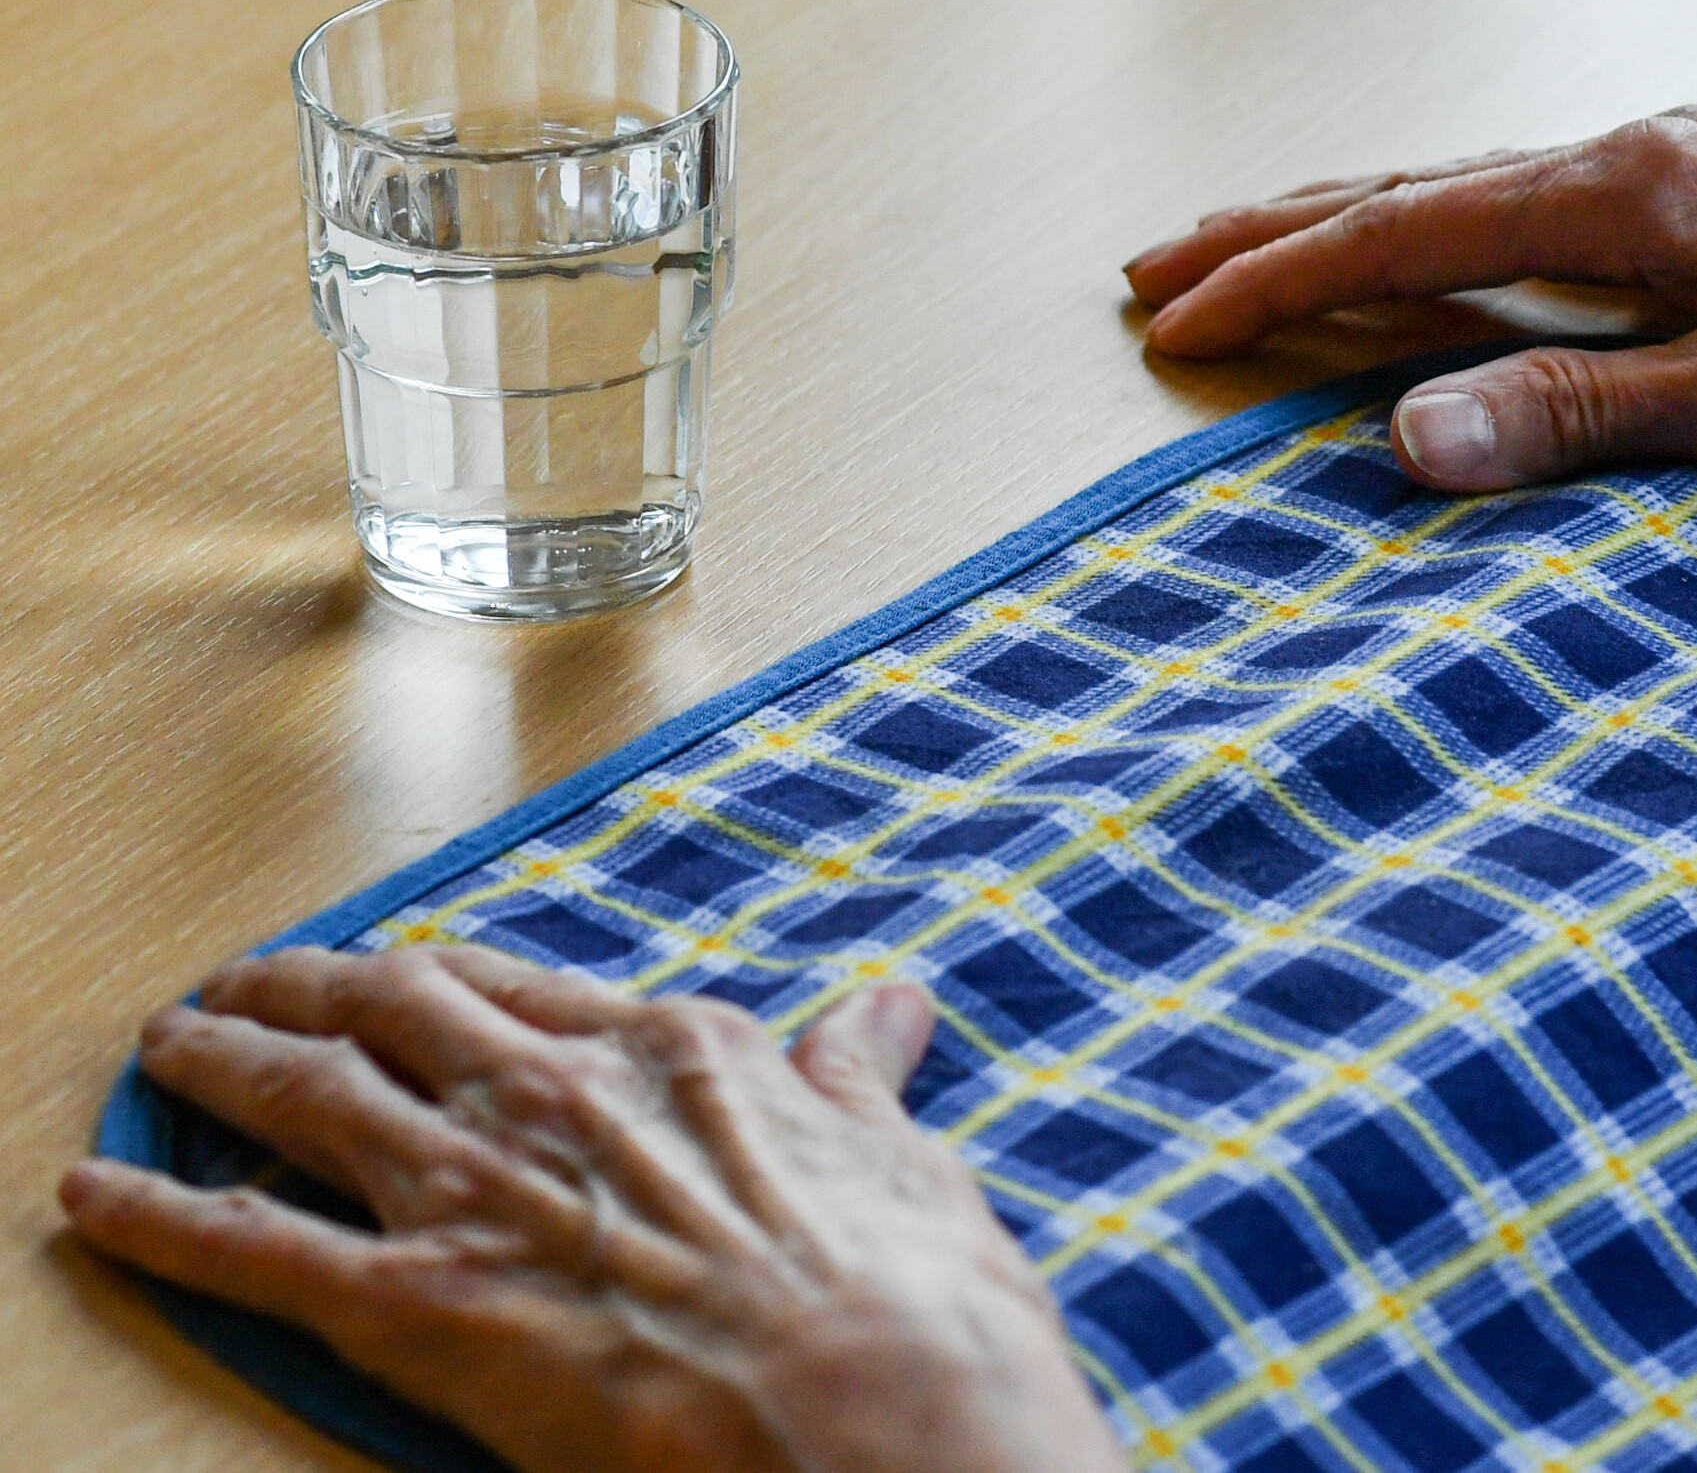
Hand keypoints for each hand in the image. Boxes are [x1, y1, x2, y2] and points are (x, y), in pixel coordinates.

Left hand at [60, 947, 1126, 1472]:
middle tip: (249, 984)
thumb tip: (889, 1004)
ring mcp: (477, 1192)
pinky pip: (252, 1249)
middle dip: (307, 987)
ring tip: (168, 1045)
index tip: (396, 976)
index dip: (439, 976)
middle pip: (392, 1007)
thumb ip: (858, 1073)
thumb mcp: (898, 1156)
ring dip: (220, 1063)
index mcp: (669, 1052)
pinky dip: (160, 1218)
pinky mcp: (417, 1308)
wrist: (875, 1414)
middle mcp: (554, 1093)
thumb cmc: (906, 1296)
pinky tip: (94, 1198)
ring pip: (308, 1094)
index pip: (519, 986)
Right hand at [1127, 105, 1696, 490]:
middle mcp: (1651, 150)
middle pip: (1414, 184)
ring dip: (1347, 218)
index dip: (1277, 275)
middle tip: (1157, 264)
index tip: (1173, 313)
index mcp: (1642, 191)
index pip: (1407, 230)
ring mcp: (1692, 158)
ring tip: (1252, 245)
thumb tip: (1408, 437)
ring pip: (1471, 182)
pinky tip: (1434, 245)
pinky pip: (1536, 196)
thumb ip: (1589, 412)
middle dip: (1272, 228)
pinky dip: (1442, 224)